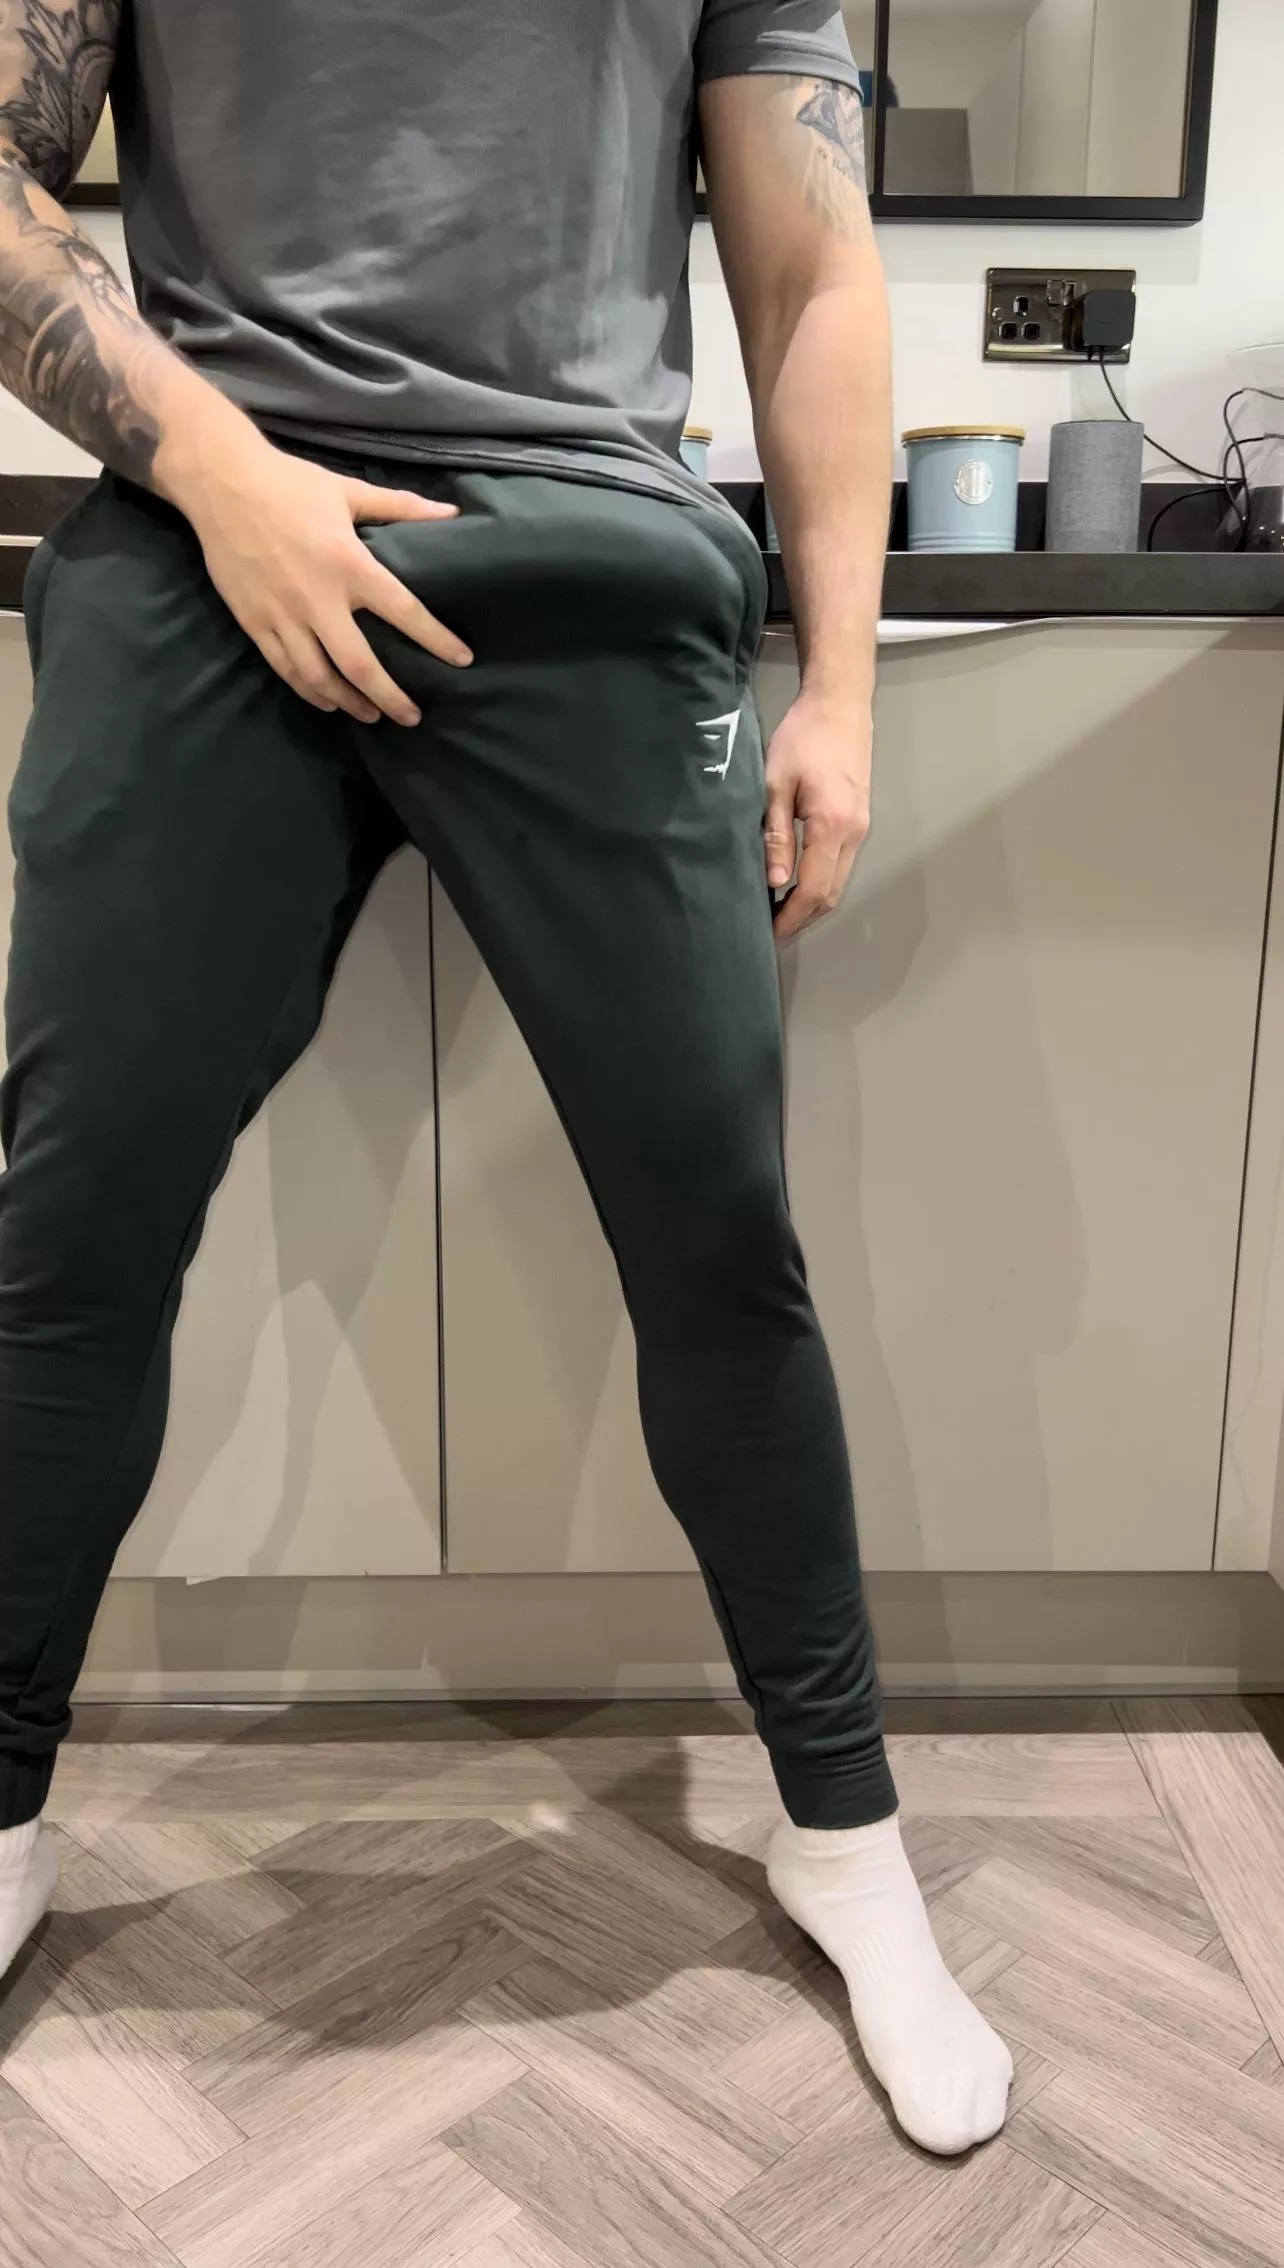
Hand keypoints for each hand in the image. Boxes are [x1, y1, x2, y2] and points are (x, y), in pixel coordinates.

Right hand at [159, 428, 471, 725]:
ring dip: (350, 702)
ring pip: (320, 677)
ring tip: (373, 716)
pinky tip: (328, 702)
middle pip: (360, 664)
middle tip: (412, 717)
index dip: (436, 640)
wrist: (221, 482)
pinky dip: (310, 691)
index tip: (462, 660)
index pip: (405, 612)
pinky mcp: (254, 622)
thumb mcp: (349, 491)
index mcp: (349, 564)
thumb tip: (452, 513)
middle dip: (390, 697)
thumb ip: (402, 506)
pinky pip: (286, 669)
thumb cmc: (290, 482)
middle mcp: (318, 598)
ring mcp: (283, 615)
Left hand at [763, 689, 871, 940]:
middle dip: (801, 918)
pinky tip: (795, 881)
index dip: (790, 917)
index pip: (813, 889)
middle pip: (831, 894)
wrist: (839, 704)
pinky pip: (841, 864)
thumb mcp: (776, 784)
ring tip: (778, 911)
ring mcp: (861, 828)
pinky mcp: (860, 820)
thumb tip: (775, 881)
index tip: (768, 935)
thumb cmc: (802, 737)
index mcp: (832, 826)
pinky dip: (820, 882)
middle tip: (770, 931)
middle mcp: (854, 834)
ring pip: (838, 882)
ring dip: (811, 902)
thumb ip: (777, 835)